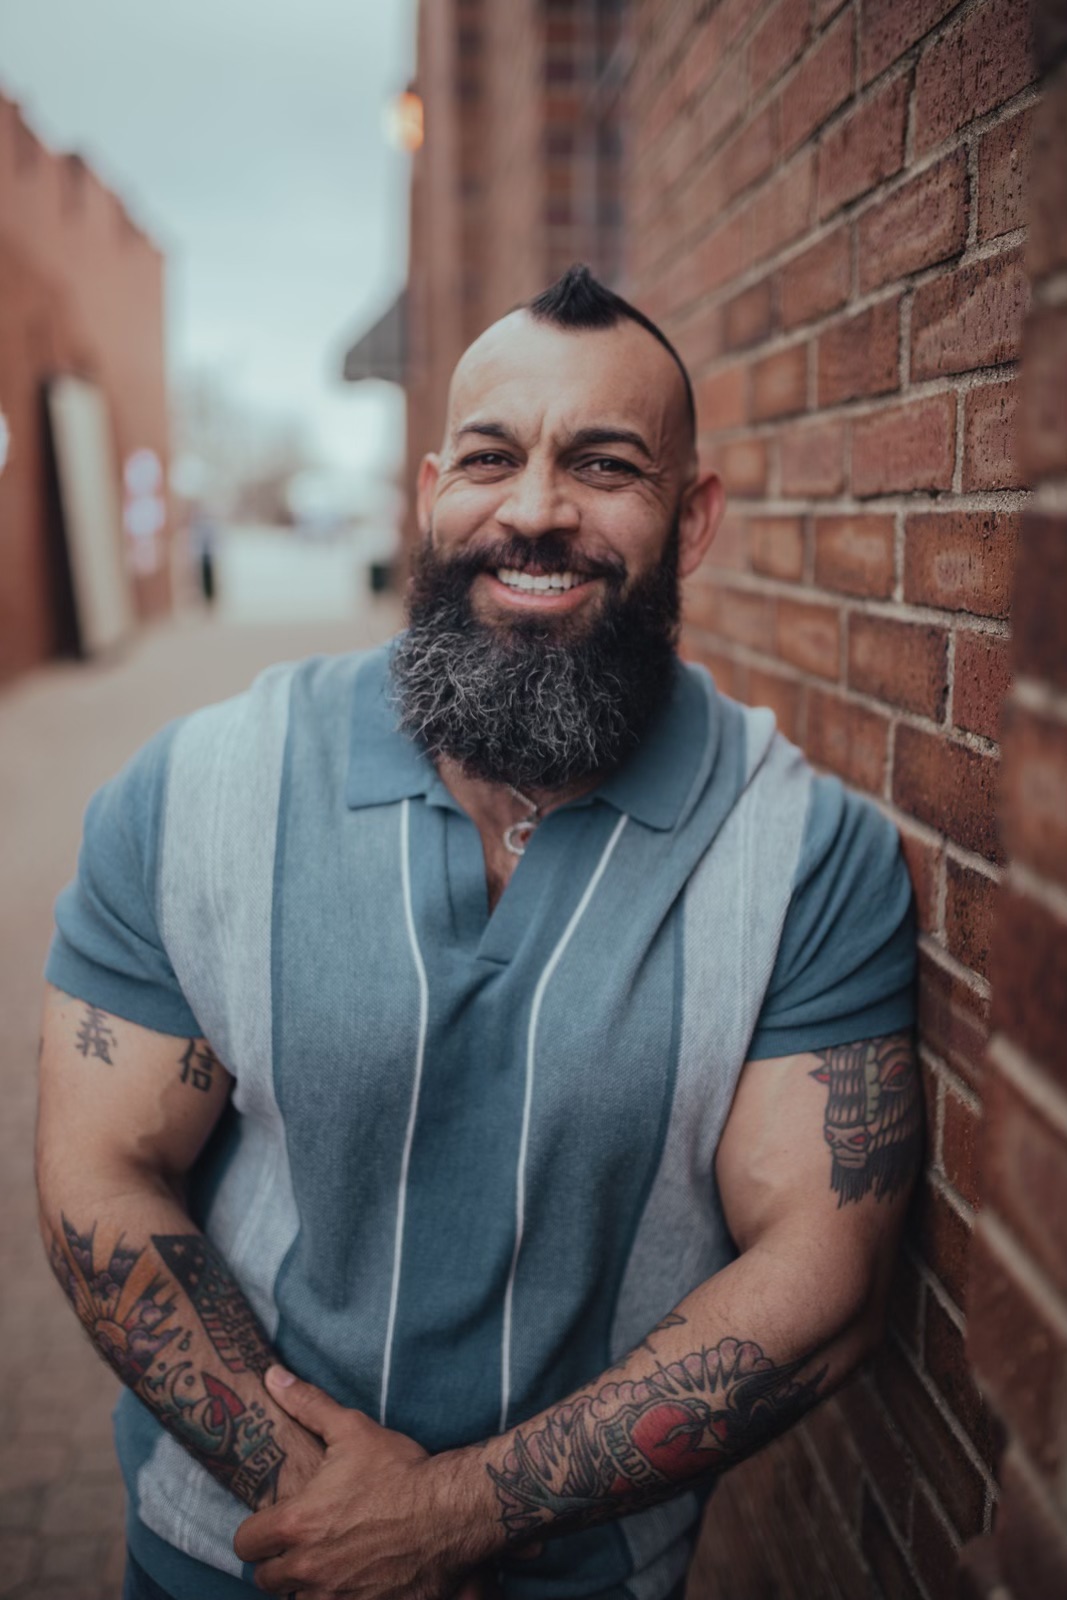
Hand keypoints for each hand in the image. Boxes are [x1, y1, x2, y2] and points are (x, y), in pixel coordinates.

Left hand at [233, 1367, 492, 1598]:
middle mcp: (308, 1568)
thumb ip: (307, 1404)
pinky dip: (341, 1598)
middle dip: (281, 1563)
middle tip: (305, 1545)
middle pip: (268, 1580)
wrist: (450, 1511)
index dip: (256, 1534)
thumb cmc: (399, 1470)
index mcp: (296, 1525)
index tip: (273, 1526)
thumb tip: (272, 1376)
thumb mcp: (352, 1429)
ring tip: (330, 1564)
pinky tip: (356, 1582)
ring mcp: (336, 1597)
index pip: (245, 1545)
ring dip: (307, 1586)